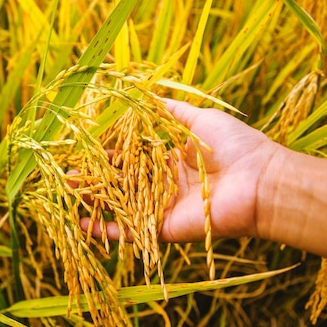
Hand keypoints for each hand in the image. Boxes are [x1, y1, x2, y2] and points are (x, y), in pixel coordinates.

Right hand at [81, 99, 282, 242]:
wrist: (260, 181)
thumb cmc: (235, 146)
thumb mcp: (199, 119)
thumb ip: (170, 111)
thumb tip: (144, 95)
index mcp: (170, 158)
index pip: (131, 155)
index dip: (107, 151)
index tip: (83, 146)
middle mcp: (163, 183)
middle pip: (121, 180)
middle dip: (93, 175)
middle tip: (66, 170)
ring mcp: (162, 207)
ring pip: (120, 204)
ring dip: (93, 199)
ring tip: (66, 190)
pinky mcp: (164, 228)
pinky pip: (131, 231)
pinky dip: (106, 231)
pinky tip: (81, 224)